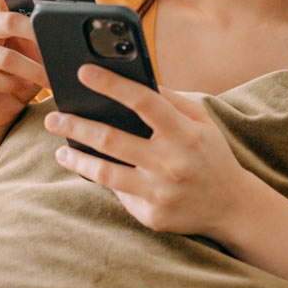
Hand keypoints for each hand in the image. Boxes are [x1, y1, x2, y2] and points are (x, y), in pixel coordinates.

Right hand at [0, 0, 48, 128]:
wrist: (4, 110)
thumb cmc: (23, 75)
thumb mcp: (37, 53)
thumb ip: (45, 36)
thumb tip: (68, 27)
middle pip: (6, 22)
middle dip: (36, 37)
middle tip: (56, 51)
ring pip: (2, 56)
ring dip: (30, 70)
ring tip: (48, 79)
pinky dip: (10, 85)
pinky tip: (18, 89)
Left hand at [43, 63, 257, 237]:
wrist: (234, 207)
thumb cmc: (210, 155)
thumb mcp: (201, 122)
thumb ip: (171, 100)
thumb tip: (134, 79)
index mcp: (185, 133)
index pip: (144, 101)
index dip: (112, 84)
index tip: (83, 71)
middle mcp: (172, 162)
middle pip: (112, 139)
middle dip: (76, 125)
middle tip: (53, 117)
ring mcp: (161, 192)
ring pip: (104, 172)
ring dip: (76, 160)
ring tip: (60, 152)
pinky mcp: (153, 215)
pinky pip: (119, 194)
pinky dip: (103, 181)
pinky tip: (90, 172)